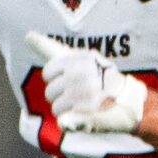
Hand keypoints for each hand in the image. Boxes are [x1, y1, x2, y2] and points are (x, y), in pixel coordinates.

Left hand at [28, 32, 147, 133]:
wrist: (130, 101)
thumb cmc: (101, 79)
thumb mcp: (81, 58)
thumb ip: (51, 48)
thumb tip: (28, 36)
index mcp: (78, 58)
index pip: (49, 71)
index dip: (56, 79)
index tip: (71, 80)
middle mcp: (80, 72)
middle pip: (50, 91)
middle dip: (61, 96)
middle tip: (82, 94)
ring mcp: (83, 92)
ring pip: (56, 107)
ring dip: (67, 109)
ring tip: (85, 104)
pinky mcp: (86, 110)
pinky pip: (63, 118)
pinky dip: (69, 121)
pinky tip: (85, 115)